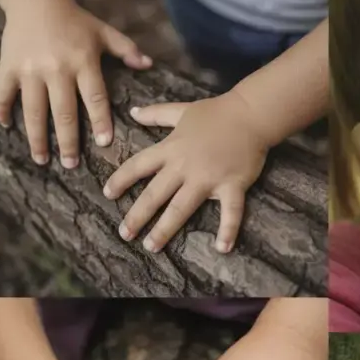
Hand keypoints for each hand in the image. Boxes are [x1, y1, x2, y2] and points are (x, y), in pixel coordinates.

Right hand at [0, 0, 151, 166]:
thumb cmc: (75, 20)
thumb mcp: (103, 32)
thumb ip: (126, 49)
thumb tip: (149, 64)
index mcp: (83, 62)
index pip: (95, 97)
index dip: (100, 121)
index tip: (103, 143)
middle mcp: (56, 69)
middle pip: (64, 112)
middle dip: (68, 142)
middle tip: (71, 165)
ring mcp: (30, 69)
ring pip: (34, 110)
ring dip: (37, 137)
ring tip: (42, 159)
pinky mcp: (8, 66)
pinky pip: (4, 92)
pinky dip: (3, 110)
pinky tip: (7, 127)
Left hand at [103, 92, 270, 253]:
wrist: (251, 115)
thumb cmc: (217, 113)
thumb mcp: (181, 111)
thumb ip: (156, 114)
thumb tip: (132, 111)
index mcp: (171, 149)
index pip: (138, 166)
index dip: (120, 180)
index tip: (108, 195)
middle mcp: (185, 167)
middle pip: (154, 194)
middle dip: (136, 216)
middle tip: (125, 234)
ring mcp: (208, 178)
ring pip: (181, 208)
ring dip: (164, 229)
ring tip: (151, 246)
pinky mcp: (232, 186)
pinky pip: (230, 212)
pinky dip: (228, 230)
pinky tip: (222, 248)